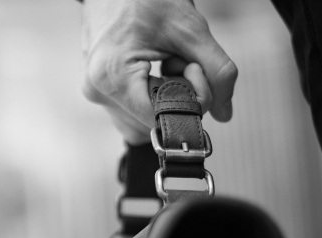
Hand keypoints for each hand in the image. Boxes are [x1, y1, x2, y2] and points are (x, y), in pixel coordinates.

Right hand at [81, 0, 237, 143]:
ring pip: (143, 123)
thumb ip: (217, 72)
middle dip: (177, 98)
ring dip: (163, 100)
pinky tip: (149, 70)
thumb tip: (225, 114)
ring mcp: (96, 93)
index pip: (161, 119)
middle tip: (178, 60)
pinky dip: (150, 98)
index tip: (192, 68)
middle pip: (152, 124)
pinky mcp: (99, 90)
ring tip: (161, 61)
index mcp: (114, 77)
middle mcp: (99, 91)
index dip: (187, 102)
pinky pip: (131, 113)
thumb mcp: (190, 30)